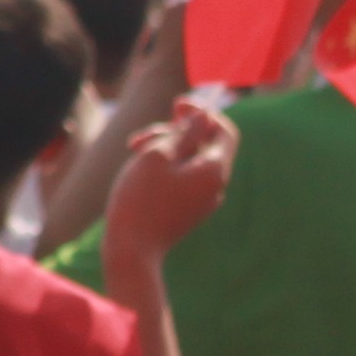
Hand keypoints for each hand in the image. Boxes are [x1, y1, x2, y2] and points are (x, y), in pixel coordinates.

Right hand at [101, 102, 235, 292]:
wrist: (131, 249)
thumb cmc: (141, 198)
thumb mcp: (158, 155)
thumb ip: (184, 132)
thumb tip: (204, 117)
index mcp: (214, 170)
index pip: (224, 130)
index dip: (202, 113)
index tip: (176, 105)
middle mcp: (216, 186)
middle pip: (204, 145)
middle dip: (173, 133)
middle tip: (139, 137)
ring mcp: (203, 201)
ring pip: (190, 161)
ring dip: (165, 149)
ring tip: (133, 153)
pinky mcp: (189, 212)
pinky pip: (184, 180)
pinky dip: (166, 169)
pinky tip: (140, 171)